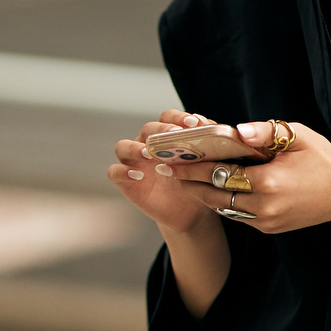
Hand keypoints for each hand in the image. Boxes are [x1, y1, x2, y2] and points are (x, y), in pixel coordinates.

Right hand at [108, 111, 228, 238]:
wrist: (191, 213)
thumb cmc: (198, 183)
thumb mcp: (207, 165)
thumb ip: (210, 146)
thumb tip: (216, 128)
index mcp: (166, 136)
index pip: (167, 117)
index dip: (178, 117)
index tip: (194, 123)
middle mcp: (147, 145)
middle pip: (147, 128)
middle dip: (161, 130)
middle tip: (176, 135)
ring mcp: (134, 163)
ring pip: (123, 146)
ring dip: (135, 148)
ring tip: (150, 154)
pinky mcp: (126, 182)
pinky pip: (114, 172)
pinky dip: (122, 171)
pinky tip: (138, 175)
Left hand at [162, 119, 330, 235]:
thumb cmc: (321, 158)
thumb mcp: (295, 135)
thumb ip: (263, 132)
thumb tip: (235, 131)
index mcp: (268, 182)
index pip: (220, 173)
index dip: (194, 167)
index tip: (174, 159)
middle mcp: (264, 206)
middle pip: (214, 197)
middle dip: (190, 183)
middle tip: (169, 170)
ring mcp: (266, 221)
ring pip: (223, 209)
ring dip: (203, 195)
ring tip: (185, 180)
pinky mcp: (269, 228)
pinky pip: (238, 215)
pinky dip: (224, 202)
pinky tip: (212, 189)